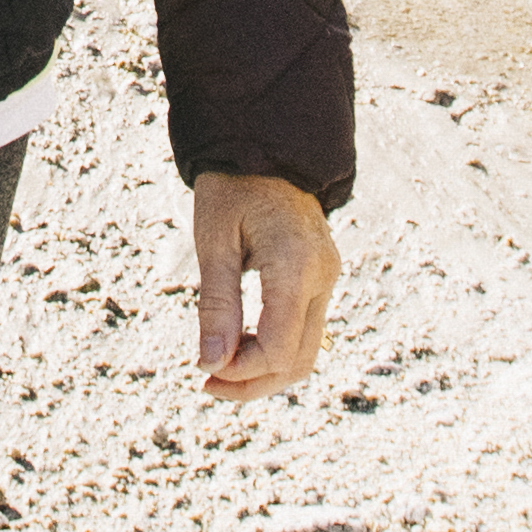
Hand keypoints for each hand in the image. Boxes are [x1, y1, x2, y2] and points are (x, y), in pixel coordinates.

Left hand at [186, 171, 336, 396]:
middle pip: (298, 361)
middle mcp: (322, 276)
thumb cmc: (233, 187)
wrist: (268, 146)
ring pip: (305, 353)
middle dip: (254, 384)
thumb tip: (212, 364)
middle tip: (208, 385)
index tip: (204, 370)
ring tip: (218, 372)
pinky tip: (239, 349)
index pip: (278, 348)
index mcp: (296, 265)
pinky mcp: (321, 279)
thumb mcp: (214, 241)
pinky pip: (304, 331)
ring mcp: (327, 278)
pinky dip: (273, 351)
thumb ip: (217, 305)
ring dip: (264, 373)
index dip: (242, 373)